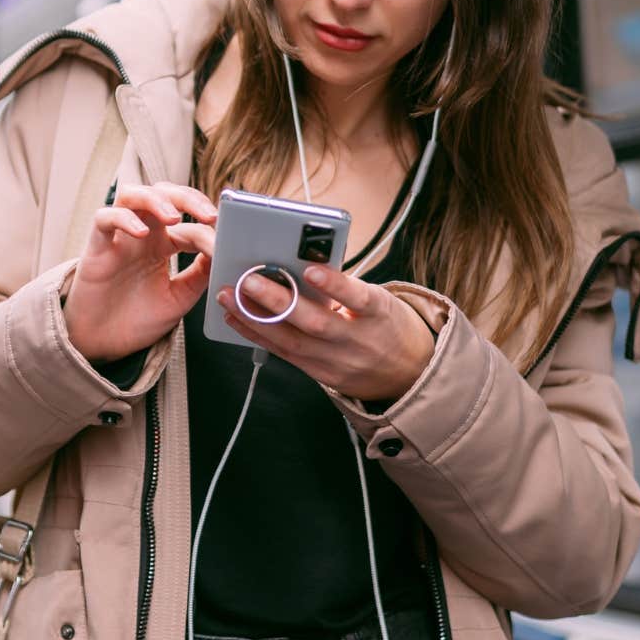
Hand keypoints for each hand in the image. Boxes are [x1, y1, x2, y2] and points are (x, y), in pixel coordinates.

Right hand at [64, 183, 216, 361]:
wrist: (104, 344)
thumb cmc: (137, 320)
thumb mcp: (179, 298)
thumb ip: (200, 274)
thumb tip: (223, 251)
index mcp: (164, 246)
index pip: (190, 226)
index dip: (210, 232)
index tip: (227, 245)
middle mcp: (142, 235)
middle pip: (163, 193)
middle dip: (189, 197)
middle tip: (209, 215)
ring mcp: (119, 238)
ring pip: (133, 194)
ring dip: (156, 199)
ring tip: (174, 217)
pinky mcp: (97, 247)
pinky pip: (104, 217)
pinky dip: (123, 218)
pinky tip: (141, 232)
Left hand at [216, 264, 434, 402]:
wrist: (408, 373)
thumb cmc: (389, 325)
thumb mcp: (381, 301)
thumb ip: (346, 288)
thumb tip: (302, 264)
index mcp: (379, 314)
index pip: (359, 298)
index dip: (335, 285)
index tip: (311, 269)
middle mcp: (357, 341)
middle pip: (316, 322)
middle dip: (278, 300)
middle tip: (248, 278)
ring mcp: (336, 361)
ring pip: (292, 341)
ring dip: (255, 318)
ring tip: (230, 296)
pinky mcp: (320, 374)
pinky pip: (284, 354)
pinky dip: (257, 335)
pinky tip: (236, 319)